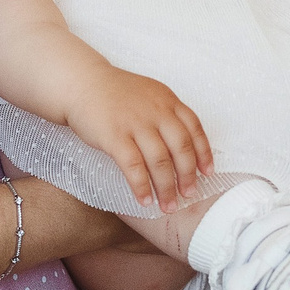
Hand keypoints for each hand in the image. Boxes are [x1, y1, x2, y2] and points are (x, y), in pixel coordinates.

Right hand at [65, 68, 213, 206]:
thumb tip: (184, 146)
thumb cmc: (116, 94)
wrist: (82, 83)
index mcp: (167, 101)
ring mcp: (135, 124)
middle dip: (187, 176)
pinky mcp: (114, 137)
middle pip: (181, 149)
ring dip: (166, 187)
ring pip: (160, 161)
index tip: (207, 173)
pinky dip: (141, 186)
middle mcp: (156, 111)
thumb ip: (167, 114)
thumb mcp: (149, 95)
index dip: (204, 153)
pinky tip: (145, 200)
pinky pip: (133, 167)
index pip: (195, 129)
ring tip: (168, 206)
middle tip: (188, 196)